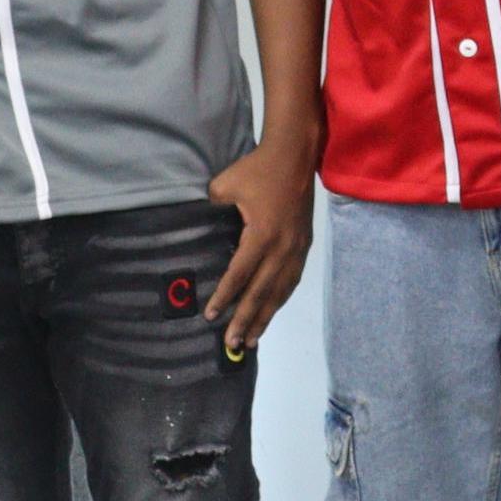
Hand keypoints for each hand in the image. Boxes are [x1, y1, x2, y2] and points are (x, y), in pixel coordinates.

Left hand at [202, 130, 317, 354]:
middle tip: (232, 343)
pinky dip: (280, 299)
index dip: (225, 296)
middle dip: (246, 319)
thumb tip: (197, 228)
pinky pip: (291, 280)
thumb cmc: (257, 169)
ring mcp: (296, 248)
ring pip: (280, 291)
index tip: (212, 316)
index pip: (240, 274)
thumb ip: (210, 211)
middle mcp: (282, 248)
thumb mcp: (224, 186)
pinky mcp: (303, 245)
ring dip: (265, 317)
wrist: (295, 156)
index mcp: (262, 234)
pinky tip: (271, 311)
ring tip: (252, 339)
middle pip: (262, 292)